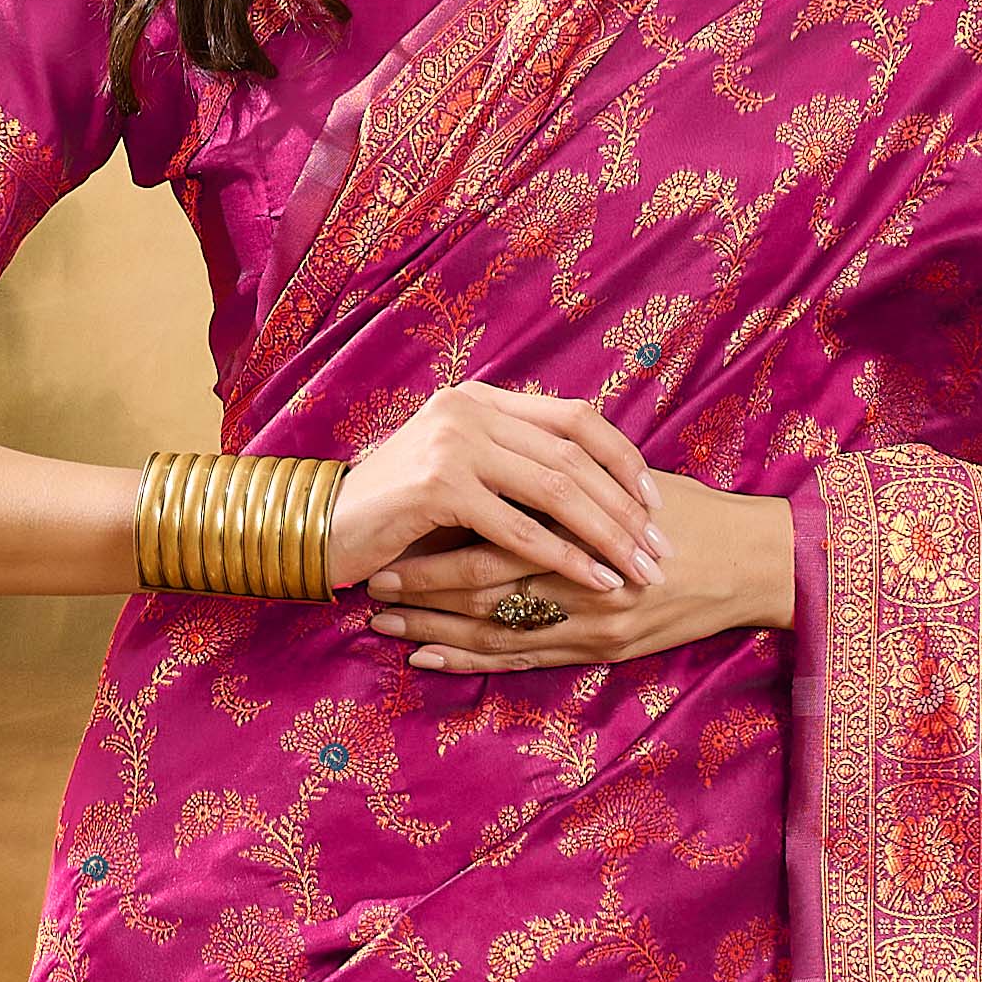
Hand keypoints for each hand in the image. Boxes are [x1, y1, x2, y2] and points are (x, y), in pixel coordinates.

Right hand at [329, 382, 665, 609]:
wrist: (319, 527)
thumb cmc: (394, 513)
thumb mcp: (459, 474)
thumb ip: (510, 466)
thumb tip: (589, 490)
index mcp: (482, 399)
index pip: (575, 418)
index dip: (623, 460)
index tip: (656, 504)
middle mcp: (470, 410)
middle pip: (575, 455)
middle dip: (626, 507)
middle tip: (662, 549)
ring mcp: (453, 444)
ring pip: (556, 489)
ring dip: (606, 535)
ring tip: (639, 570)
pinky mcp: (438, 487)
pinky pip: (519, 528)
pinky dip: (563, 558)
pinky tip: (593, 581)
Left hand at [368, 470, 792, 671]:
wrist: (757, 562)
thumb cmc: (695, 515)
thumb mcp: (633, 482)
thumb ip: (572, 480)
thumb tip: (507, 463)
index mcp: (583, 526)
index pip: (493, 533)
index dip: (437, 539)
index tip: (391, 533)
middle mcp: (582, 579)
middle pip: (481, 584)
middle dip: (422, 584)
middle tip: (372, 580)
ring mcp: (590, 622)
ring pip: (492, 629)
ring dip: (433, 626)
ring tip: (384, 624)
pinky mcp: (599, 651)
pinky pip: (522, 659)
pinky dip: (471, 659)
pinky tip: (430, 657)